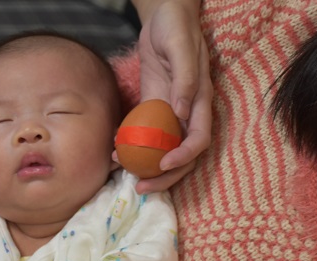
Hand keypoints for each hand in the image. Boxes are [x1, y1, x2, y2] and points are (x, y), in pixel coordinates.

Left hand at [130, 0, 212, 192]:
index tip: (162, 165)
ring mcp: (170, 113)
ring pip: (164, 150)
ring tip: (125, 177)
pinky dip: (134, 148)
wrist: (164, 17)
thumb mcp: (181, 48)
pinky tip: (116, 153)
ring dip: (148, 168)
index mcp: (201, 101)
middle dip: (165, 176)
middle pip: (182, 155)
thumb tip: (181, 112)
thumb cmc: (177, 28)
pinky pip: (146, 135)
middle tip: (140, 187)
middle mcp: (187, 112)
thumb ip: (184, 79)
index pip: (199, 139)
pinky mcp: (154, 108)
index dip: (184, 157)